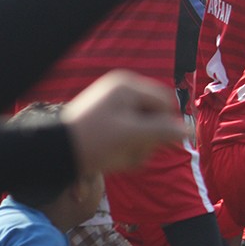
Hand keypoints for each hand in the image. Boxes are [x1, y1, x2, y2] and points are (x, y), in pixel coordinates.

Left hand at [61, 71, 186, 174]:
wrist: (54, 152)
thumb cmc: (93, 141)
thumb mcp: (131, 135)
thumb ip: (163, 131)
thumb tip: (190, 131)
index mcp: (128, 86)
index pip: (165, 103)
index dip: (168, 124)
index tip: (162, 146)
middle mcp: (122, 89)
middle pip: (154, 113)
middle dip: (149, 136)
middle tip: (136, 154)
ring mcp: (113, 102)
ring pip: (142, 123)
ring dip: (139, 144)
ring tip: (123, 159)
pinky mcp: (107, 116)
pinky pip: (129, 129)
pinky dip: (128, 145)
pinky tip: (116, 157)